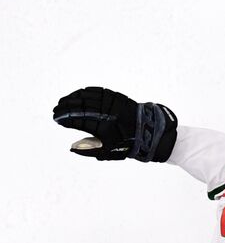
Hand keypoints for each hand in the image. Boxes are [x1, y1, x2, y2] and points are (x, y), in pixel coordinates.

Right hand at [52, 87, 177, 161]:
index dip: (64, 120)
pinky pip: (96, 91)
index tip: (57, 120)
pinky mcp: (116, 96)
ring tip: (63, 101)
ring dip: (72, 98)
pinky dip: (84, 92)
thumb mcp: (109, 152)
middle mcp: (105, 113)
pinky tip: (77, 94)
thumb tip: (71, 147)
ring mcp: (110, 103)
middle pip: (78, 108)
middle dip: (64, 108)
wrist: (150, 132)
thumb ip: (89, 150)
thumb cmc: (127, 144)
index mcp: (102, 128)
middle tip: (56, 110)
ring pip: (85, 96)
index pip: (76, 121)